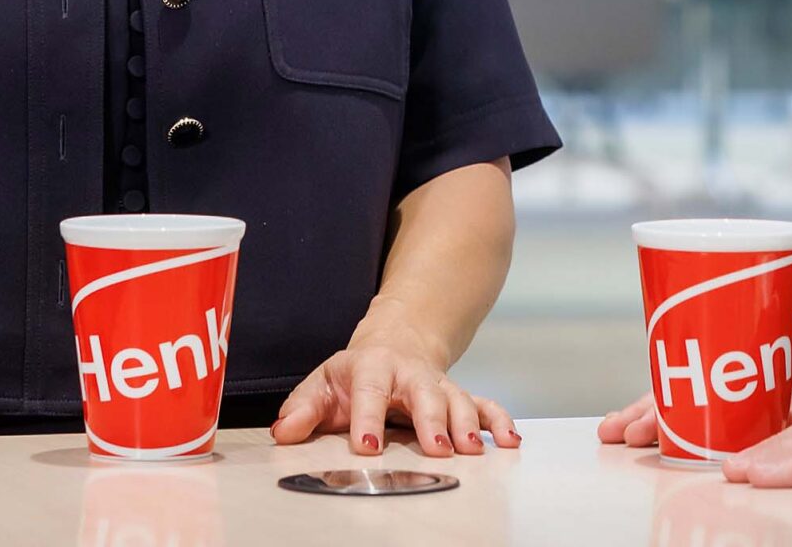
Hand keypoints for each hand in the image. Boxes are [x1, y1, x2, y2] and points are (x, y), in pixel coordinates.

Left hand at [270, 312, 521, 457]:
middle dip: (432, 421)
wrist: (396, 341)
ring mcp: (439, 384)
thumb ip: (303, 409)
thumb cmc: (355, 374)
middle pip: (424, 394)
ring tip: (472, 449)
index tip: (367, 446)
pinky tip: (508, 441)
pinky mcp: (460, 395)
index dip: (367, 419)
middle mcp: (410, 374)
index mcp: (372, 368)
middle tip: (438, 448)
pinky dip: (499, 421)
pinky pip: (484, 405)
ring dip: (468, 423)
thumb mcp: (323, 385)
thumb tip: (283, 432)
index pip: (369, 392)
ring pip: (458, 399)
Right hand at [597, 310, 791, 447]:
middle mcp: (752, 346)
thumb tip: (769, 436)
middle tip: (619, 431)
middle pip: (690, 374)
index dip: (672, 384)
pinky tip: (660, 437)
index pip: (708, 353)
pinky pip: (719, 406)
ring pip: (697, 391)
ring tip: (622, 435)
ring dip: (661, 412)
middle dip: (653, 402)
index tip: (648, 411)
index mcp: (770, 325)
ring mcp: (752, 371)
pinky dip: (690, 421)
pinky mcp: (761, 393)